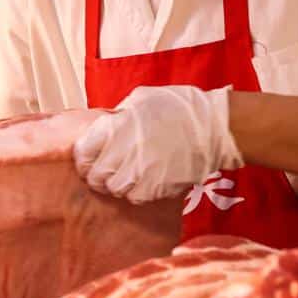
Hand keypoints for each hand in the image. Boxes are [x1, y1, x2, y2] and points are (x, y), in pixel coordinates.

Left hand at [73, 85, 241, 203]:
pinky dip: (136, 193)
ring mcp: (140, 171)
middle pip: (95, 176)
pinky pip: (136, 198)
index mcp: (115, 126)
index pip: (82, 152)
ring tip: (126, 177)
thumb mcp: (141, 99)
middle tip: (105, 172)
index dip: (84, 157)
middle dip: (97, 176)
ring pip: (114, 189)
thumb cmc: (178, 107)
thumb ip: (120, 114)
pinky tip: (144, 182)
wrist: (215, 128)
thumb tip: (107, 125)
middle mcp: (123, 151)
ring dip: (117, 185)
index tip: (89, 158)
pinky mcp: (157, 187)